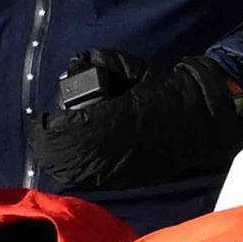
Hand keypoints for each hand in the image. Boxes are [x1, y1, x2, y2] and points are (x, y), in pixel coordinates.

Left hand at [26, 49, 242, 198]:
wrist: (201, 115)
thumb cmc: (165, 87)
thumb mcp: (134, 70)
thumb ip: (103, 65)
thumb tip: (78, 64)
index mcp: (115, 122)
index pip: (68, 132)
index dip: (47, 129)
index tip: (41, 119)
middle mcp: (114, 150)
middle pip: (67, 157)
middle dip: (48, 146)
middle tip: (41, 133)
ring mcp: (122, 168)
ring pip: (78, 171)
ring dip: (60, 159)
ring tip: (51, 146)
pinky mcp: (129, 177)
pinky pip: (95, 176)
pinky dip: (78, 168)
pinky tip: (70, 160)